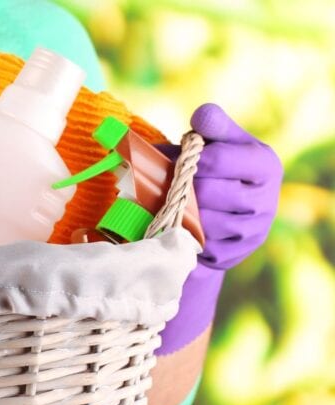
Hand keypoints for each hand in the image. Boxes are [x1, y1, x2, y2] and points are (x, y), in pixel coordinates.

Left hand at [157, 103, 280, 355]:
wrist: (220, 213)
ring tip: (172, 202)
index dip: (192, 158)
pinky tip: (179, 224)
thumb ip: (212, 125)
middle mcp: (266, 200)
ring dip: (180, 211)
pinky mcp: (234, 253)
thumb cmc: (215, 168)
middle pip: (208, 192)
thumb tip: (203, 116)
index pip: (219, 158)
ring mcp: (252, 231)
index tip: (182, 157)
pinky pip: (199, 245)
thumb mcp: (218, 141)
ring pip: (203, 221)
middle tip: (172, 183)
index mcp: (265, 165)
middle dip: (183, 186)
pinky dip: (183, 234)